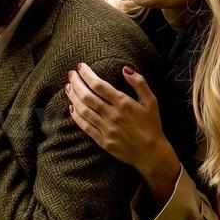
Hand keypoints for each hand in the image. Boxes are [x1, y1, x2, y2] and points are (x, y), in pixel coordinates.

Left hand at [66, 63, 179, 200]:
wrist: (151, 153)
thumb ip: (139, 83)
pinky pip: (85, 126)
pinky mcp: (102, 140)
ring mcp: (106, 128)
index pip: (99, 85)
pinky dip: (76, 116)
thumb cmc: (152, 125)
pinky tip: (72, 108)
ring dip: (73, 97)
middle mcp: (112, 115)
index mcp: (124, 103)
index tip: (80, 67)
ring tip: (68, 88)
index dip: (87, 74)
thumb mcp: (151, 101)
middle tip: (70, 74)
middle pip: (87, 96)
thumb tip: (125, 69)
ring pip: (83, 110)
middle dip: (77, 83)